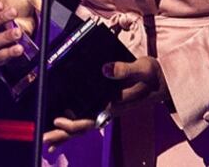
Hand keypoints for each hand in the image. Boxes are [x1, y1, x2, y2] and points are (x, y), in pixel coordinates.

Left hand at [40, 57, 168, 153]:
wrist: (166, 84)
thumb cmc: (155, 76)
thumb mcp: (142, 69)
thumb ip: (124, 69)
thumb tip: (105, 69)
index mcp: (115, 106)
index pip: (90, 120)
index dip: (72, 123)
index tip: (57, 120)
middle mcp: (109, 111)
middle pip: (82, 128)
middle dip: (62, 135)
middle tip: (43, 140)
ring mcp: (108, 110)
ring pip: (84, 125)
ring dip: (66, 133)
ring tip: (48, 140)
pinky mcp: (108, 106)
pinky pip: (88, 118)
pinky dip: (75, 124)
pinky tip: (64, 124)